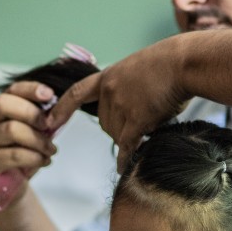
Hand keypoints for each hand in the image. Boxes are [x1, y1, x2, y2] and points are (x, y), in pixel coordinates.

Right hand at [0, 80, 59, 186]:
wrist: (12, 185)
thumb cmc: (24, 153)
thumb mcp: (35, 132)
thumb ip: (43, 118)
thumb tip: (61, 108)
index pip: (11, 90)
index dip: (30, 89)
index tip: (50, 95)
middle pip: (3, 104)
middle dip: (31, 113)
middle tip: (49, 126)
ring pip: (11, 130)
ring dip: (38, 140)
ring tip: (51, 150)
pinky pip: (14, 154)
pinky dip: (35, 157)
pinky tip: (44, 161)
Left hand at [47, 40, 188, 170]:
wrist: (183, 62)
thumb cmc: (169, 65)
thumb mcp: (137, 71)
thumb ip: (127, 90)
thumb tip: (131, 115)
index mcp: (107, 77)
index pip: (77, 93)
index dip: (61, 108)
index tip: (48, 121)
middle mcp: (109, 92)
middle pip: (105, 124)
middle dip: (120, 128)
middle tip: (145, 119)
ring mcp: (121, 105)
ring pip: (118, 134)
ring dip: (133, 135)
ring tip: (155, 119)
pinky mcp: (136, 118)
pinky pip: (127, 144)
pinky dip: (127, 158)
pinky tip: (125, 168)